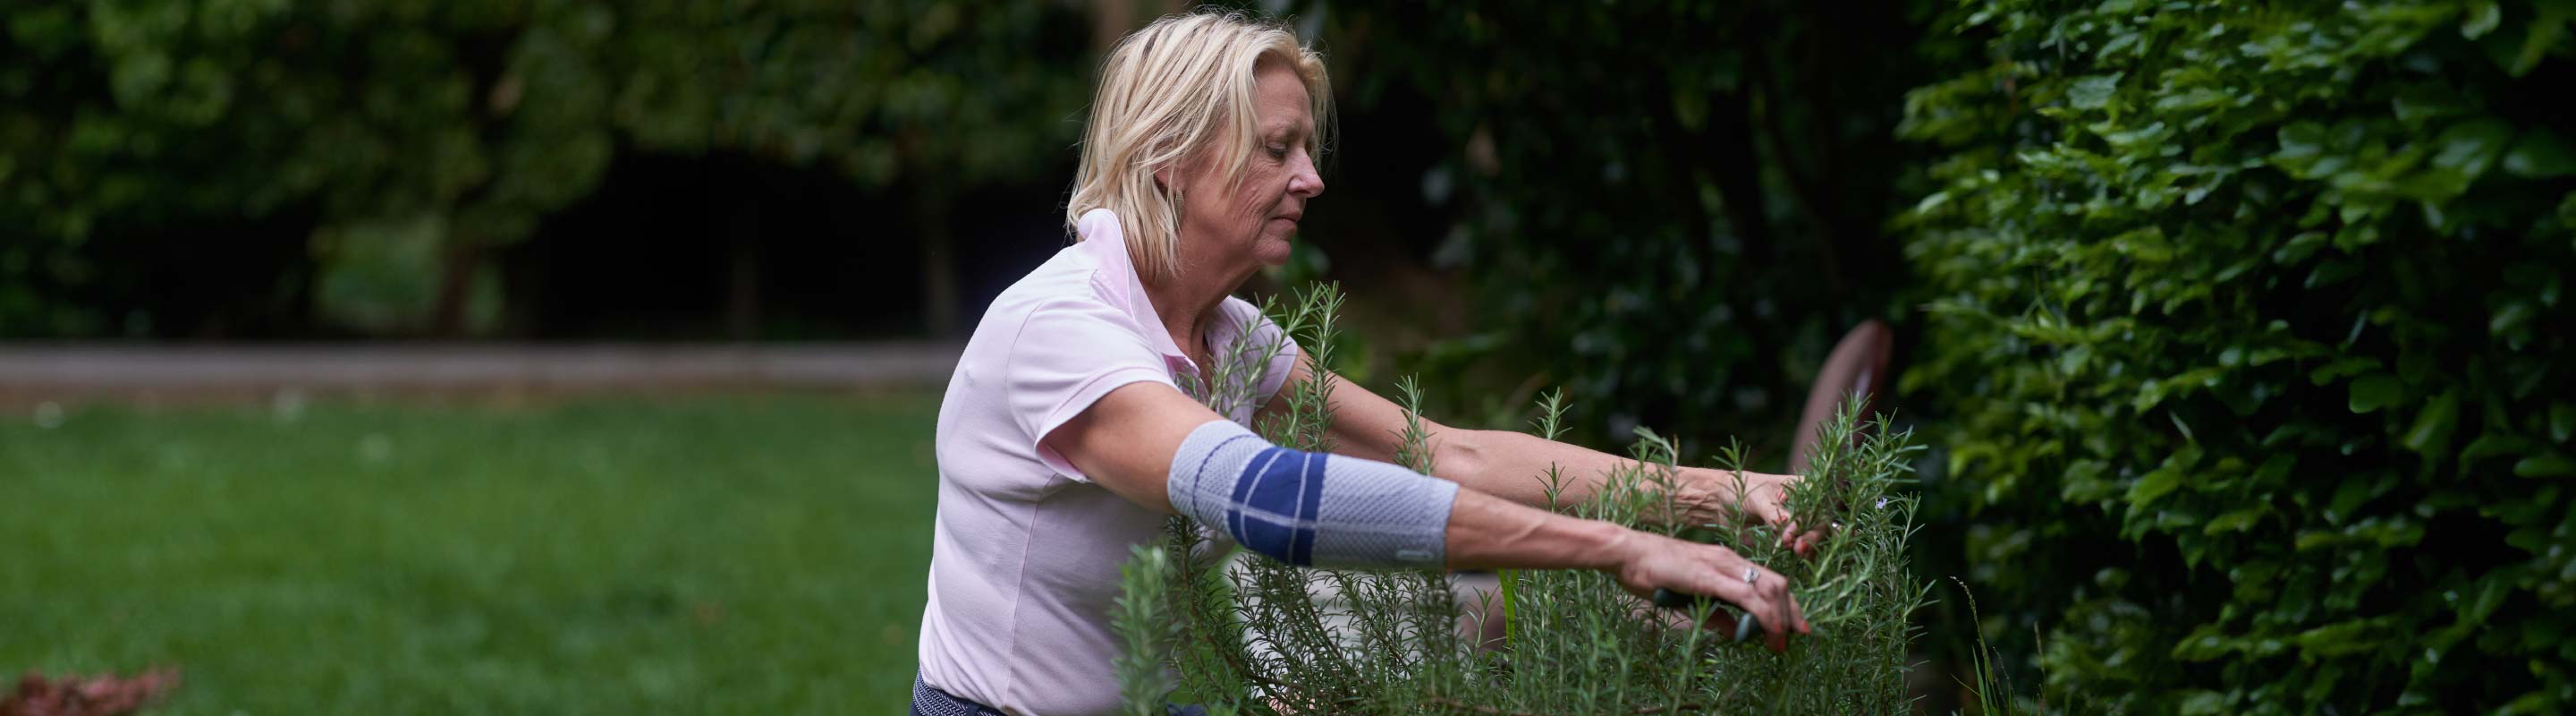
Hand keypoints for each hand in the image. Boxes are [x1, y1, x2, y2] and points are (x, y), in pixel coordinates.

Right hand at [1606, 531, 1810, 652]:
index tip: (1793, 628)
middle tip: (1798, 637)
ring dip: (1781, 617)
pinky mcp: (1711, 576)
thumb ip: (1715, 613)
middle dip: (1793, 612)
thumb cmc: (1650, 572)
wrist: (1626, 553)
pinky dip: (1764, 615)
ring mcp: (1722, 565)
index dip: (1786, 604)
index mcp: (1726, 561)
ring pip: (1770, 588)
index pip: (1769, 580)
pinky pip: (1748, 596)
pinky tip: (1768, 631)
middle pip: (1778, 583)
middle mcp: (1730, 559)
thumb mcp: (1690, 598)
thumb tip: (1737, 633)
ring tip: (1781, 641)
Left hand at [1679, 468, 1831, 556]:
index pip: (1817, 505)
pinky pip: (1798, 551)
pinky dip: (1797, 557)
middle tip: (1797, 547)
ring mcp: (1797, 525)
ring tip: (1794, 552)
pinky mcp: (1786, 540)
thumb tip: (1789, 526)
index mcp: (1804, 489)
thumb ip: (1773, 513)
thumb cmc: (1740, 489)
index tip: (1793, 530)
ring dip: (1808, 548)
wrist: (1719, 501)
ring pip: (1812, 540)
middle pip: (1821, 525)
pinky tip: (1793, 560)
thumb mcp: (1758, 498)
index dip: (1811, 519)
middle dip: (1812, 537)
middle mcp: (1804, 508)